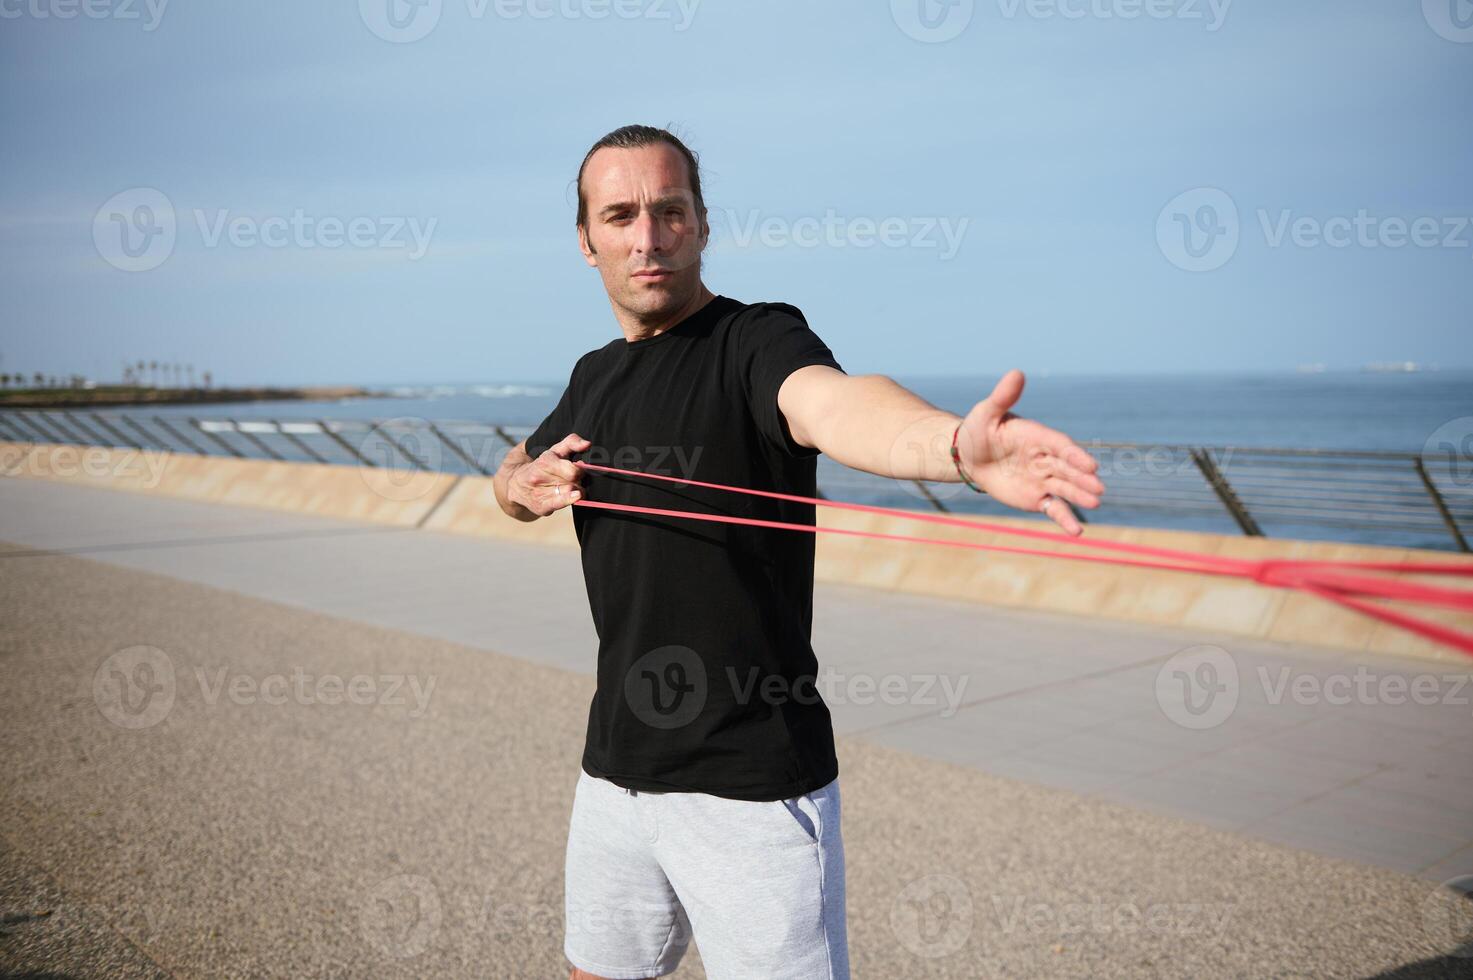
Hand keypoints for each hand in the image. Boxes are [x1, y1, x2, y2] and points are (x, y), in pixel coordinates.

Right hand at [509, 432, 590, 516]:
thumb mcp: (554, 450)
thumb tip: (586, 444)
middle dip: (578, 480)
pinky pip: (559, 504)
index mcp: (543, 462)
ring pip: (569, 492)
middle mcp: (539, 478)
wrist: (516, 485)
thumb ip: (571, 443)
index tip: (578, 469)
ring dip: (576, 490)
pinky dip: (569, 500)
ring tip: (570, 486)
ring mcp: (538, 493)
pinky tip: (576, 496)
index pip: (571, 469)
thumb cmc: (541, 466)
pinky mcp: (540, 507)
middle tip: (575, 479)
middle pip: (572, 481)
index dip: (579, 470)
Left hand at [955, 370, 1104, 535]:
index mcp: (1037, 436)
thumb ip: (1003, 397)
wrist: (967, 456)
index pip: (1059, 445)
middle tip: (1098, 488)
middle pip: (1067, 469)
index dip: (1073, 454)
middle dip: (1082, 478)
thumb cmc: (978, 430)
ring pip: (1064, 488)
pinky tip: (1077, 532)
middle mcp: (1045, 458)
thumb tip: (1017, 373)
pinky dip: (1065, 519)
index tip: (1088, 464)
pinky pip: (1054, 509)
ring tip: (1094, 504)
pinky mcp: (1037, 497)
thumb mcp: (986, 412)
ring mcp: (1043, 478)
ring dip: (1079, 496)